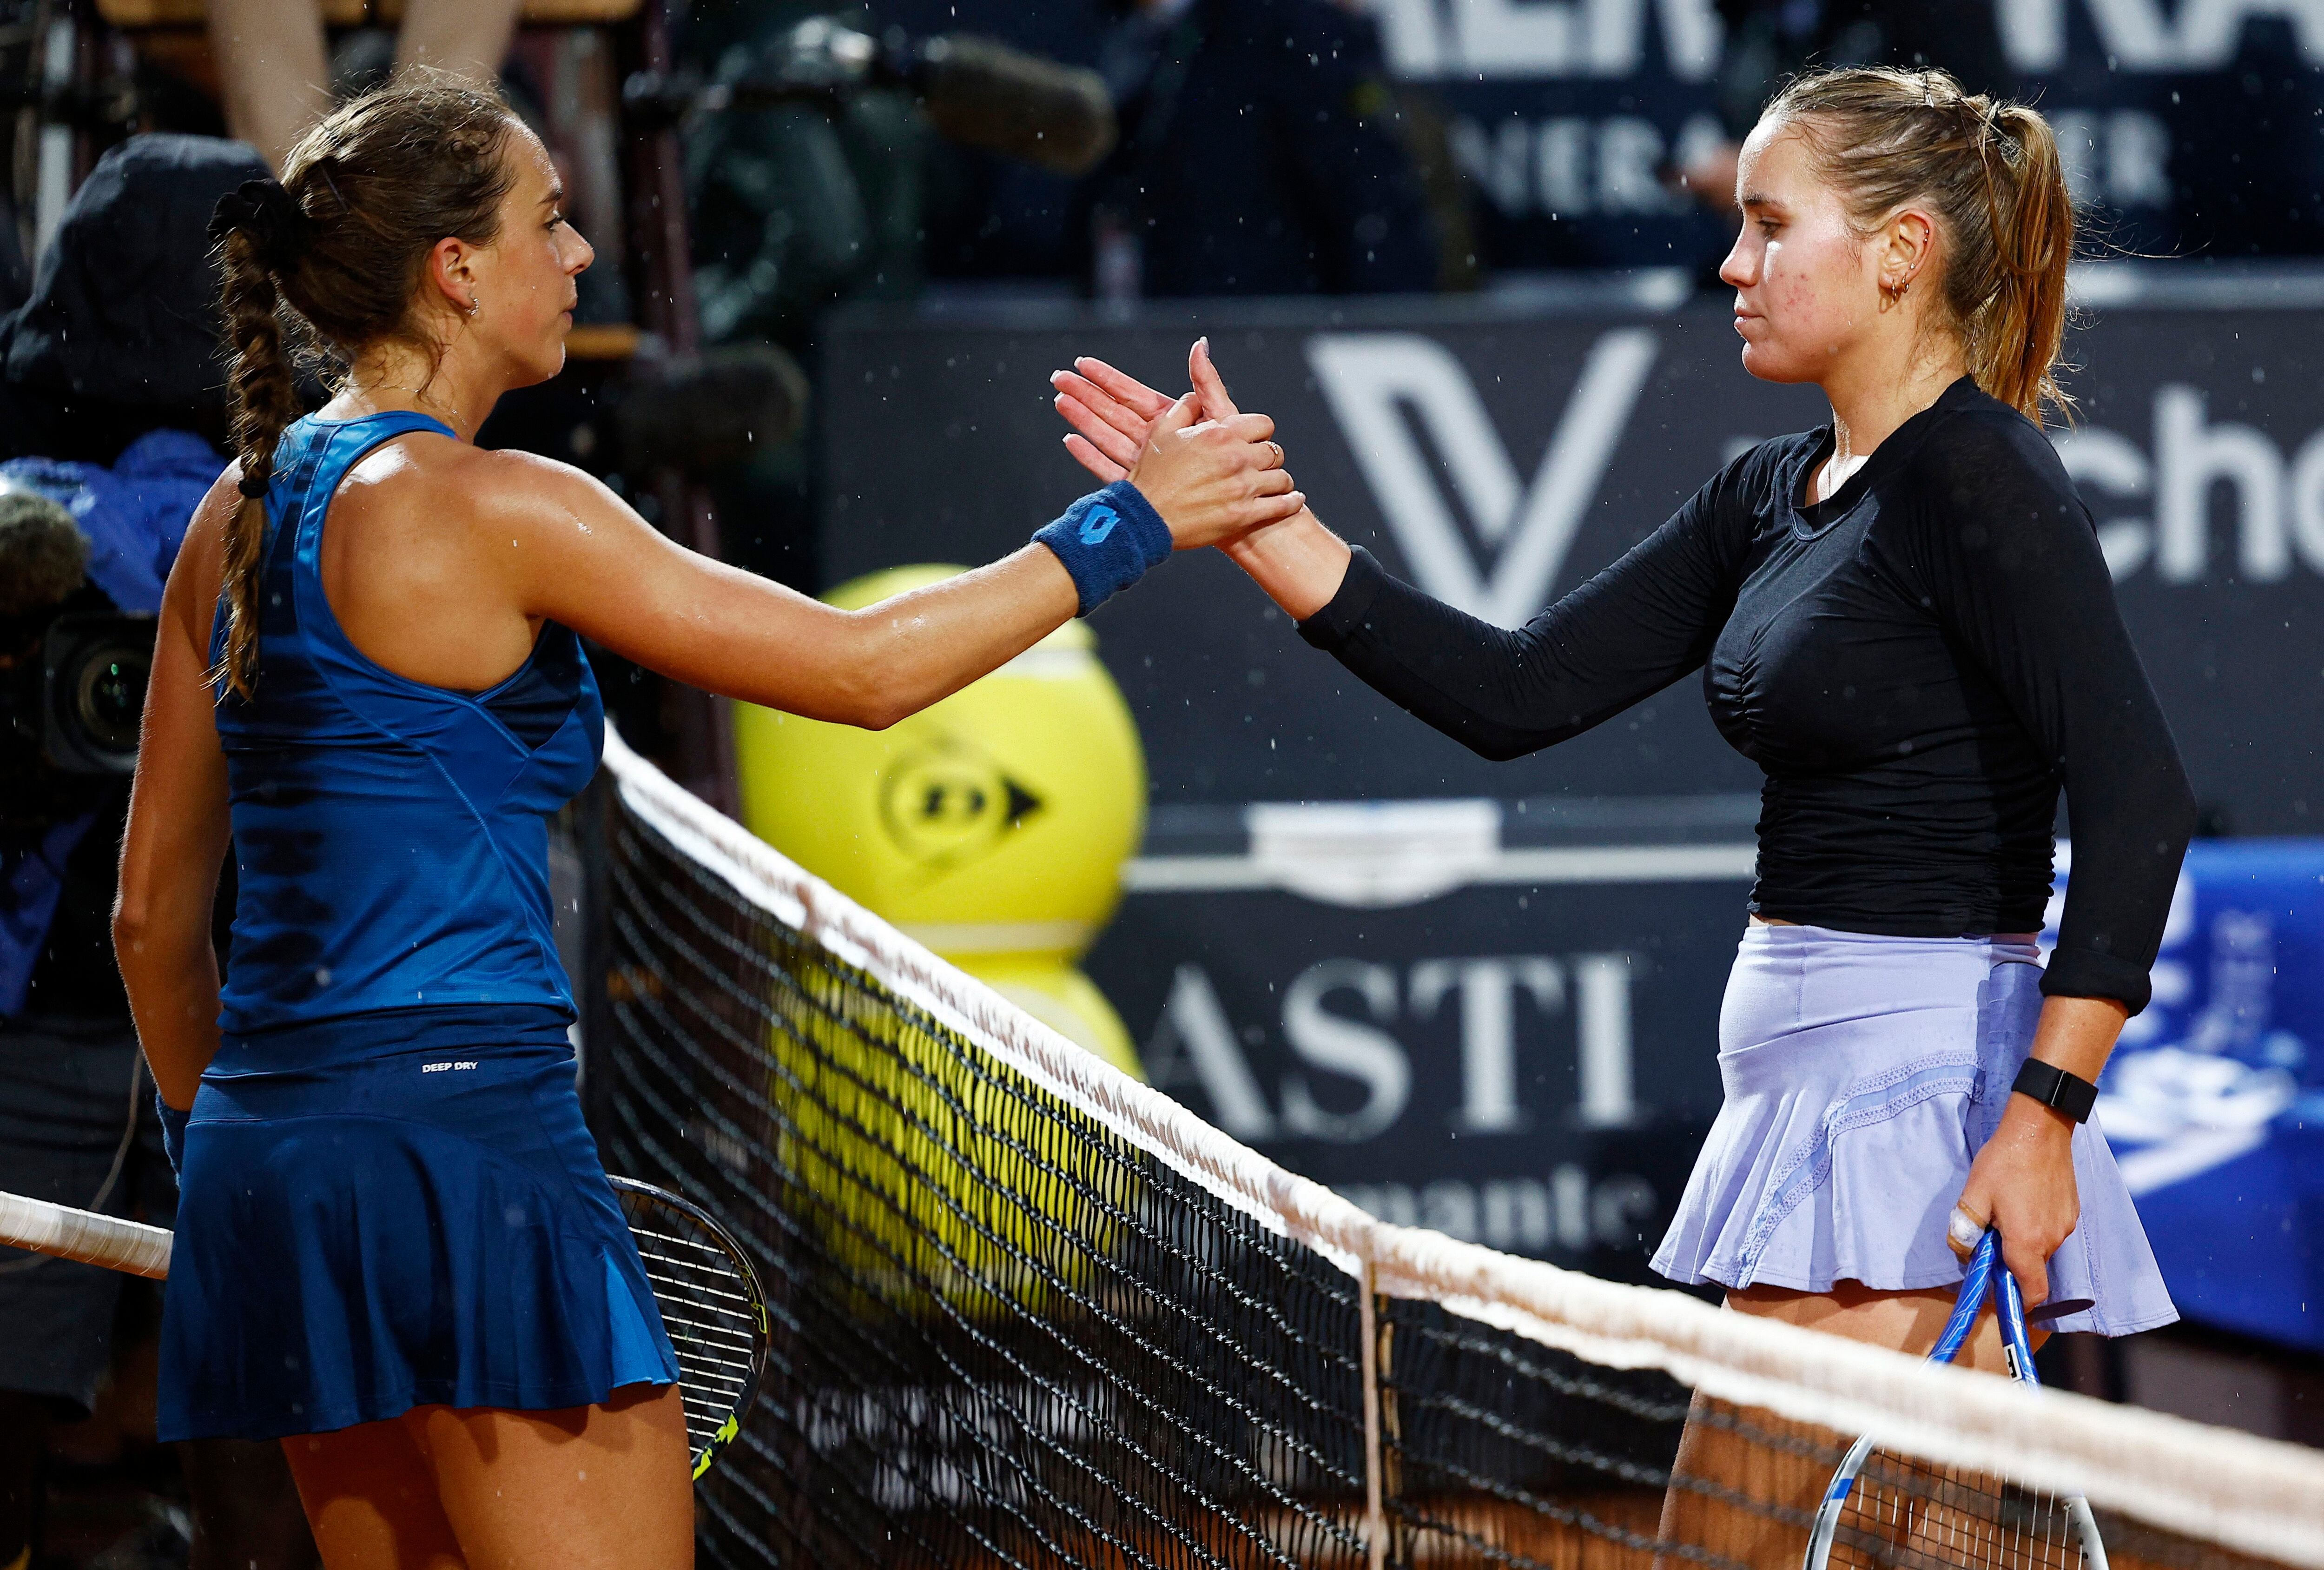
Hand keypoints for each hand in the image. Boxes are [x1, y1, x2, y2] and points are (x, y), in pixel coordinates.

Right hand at [1053, 338, 1246, 481]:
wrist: (1238, 519)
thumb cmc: (1238, 465)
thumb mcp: (1221, 417)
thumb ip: (1207, 384)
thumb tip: (1200, 346)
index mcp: (1168, 422)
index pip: (1133, 394)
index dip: (1107, 376)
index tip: (1081, 363)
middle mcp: (1154, 441)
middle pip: (1114, 411)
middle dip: (1086, 392)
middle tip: (1058, 377)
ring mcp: (1147, 464)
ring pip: (1108, 435)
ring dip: (1083, 417)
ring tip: (1058, 399)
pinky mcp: (1145, 488)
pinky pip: (1112, 469)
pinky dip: (1091, 456)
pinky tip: (1069, 440)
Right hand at [1118, 382, 1302, 550]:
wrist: (1145, 518)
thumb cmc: (1151, 475)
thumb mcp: (1162, 430)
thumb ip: (1186, 406)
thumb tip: (1198, 394)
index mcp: (1219, 434)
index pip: (1263, 424)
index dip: (1259, 432)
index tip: (1253, 441)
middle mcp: (1236, 458)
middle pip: (1274, 450)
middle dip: (1267, 457)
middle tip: (1258, 465)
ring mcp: (1243, 488)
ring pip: (1282, 477)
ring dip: (1277, 480)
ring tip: (1272, 484)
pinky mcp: (1245, 515)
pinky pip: (1283, 505)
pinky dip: (1291, 501)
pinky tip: (1292, 498)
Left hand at [1954, 1094, 2080, 1308]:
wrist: (2041, 1129)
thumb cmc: (2005, 1161)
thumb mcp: (1973, 1194)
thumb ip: (1965, 1228)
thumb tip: (1963, 1252)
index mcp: (2026, 1241)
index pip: (2031, 1292)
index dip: (2017, 1302)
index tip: (2001, 1296)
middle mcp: (2052, 1239)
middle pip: (2031, 1270)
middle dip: (2011, 1263)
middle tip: (1990, 1237)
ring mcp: (2065, 1226)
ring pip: (2041, 1249)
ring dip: (2022, 1242)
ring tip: (2005, 1211)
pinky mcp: (2071, 1212)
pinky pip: (2051, 1231)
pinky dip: (2036, 1227)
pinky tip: (2022, 1201)